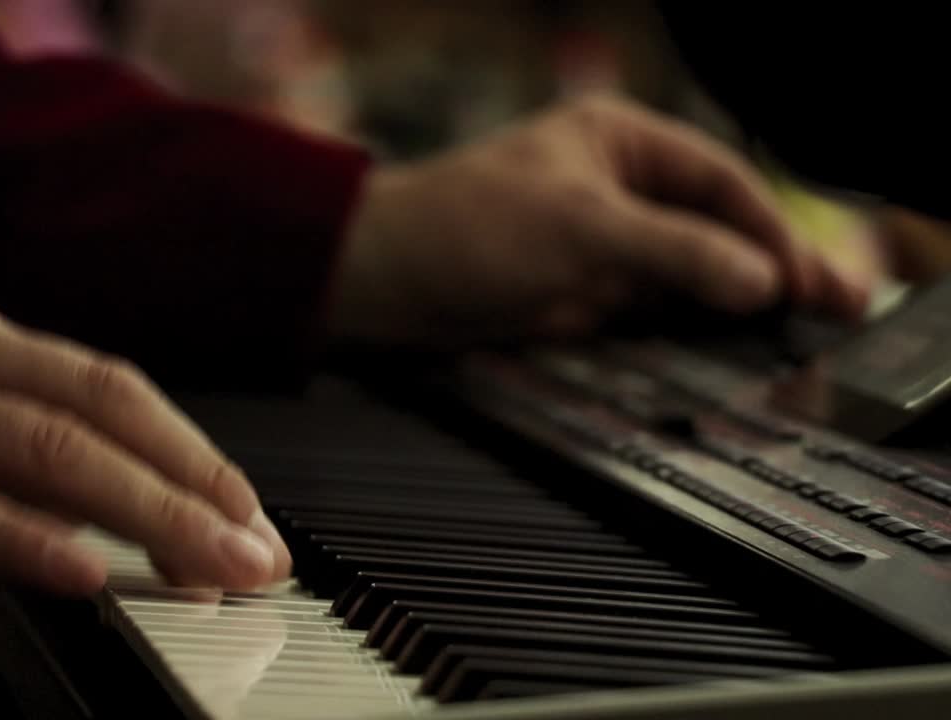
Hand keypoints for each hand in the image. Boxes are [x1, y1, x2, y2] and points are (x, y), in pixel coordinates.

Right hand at [0, 280, 290, 593]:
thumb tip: (87, 505)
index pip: (103, 381)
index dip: (186, 448)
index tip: (242, 509)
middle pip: (99, 405)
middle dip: (194, 480)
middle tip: (259, 548)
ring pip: (47, 447)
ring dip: (147, 512)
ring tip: (213, 567)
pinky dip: (27, 539)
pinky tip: (89, 575)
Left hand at [332, 96, 870, 344]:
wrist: (383, 280)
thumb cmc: (465, 225)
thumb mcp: (582, 228)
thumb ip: (675, 253)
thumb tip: (760, 280)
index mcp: (621, 144)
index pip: (720, 183)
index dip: (771, 231)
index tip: (810, 280)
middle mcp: (619, 191)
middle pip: (714, 231)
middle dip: (770, 270)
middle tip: (836, 312)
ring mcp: (602, 247)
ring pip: (689, 277)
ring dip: (738, 307)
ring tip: (801, 341)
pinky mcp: (582, 297)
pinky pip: (653, 314)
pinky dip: (693, 332)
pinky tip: (733, 353)